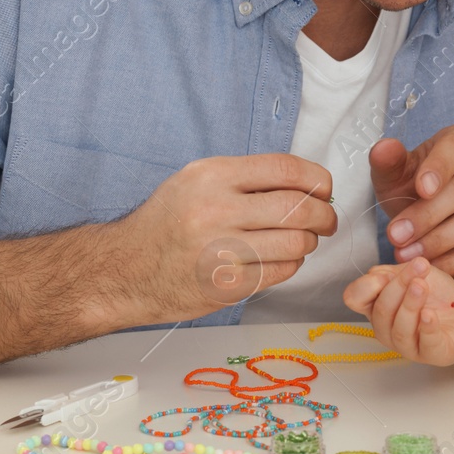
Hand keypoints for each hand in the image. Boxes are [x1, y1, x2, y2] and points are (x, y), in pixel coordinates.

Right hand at [114, 154, 336, 322]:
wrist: (127, 269)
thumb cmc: (167, 223)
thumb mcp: (197, 180)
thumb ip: (245, 177)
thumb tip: (304, 182)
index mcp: (212, 175)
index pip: (285, 169)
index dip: (317, 179)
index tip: (325, 189)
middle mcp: (217, 209)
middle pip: (298, 207)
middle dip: (323, 215)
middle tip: (326, 220)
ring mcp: (221, 250)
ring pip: (297, 242)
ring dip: (308, 242)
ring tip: (298, 240)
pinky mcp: (227, 284)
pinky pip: (282, 271)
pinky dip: (291, 264)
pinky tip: (279, 259)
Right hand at [342, 257, 453, 365]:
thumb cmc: (436, 295)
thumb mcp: (413, 274)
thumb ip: (392, 273)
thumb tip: (376, 275)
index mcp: (376, 307)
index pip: (354, 299)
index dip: (366, 285)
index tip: (387, 273)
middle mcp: (387, 329)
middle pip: (381, 311)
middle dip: (398, 286)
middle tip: (419, 266)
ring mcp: (408, 345)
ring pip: (400, 329)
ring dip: (410, 304)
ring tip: (422, 285)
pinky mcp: (433, 355)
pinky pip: (426, 343)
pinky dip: (427, 327)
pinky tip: (430, 314)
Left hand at [368, 125, 453, 275]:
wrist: (448, 221)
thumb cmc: (421, 190)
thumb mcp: (400, 175)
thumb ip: (389, 162)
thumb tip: (382, 148)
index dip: (438, 168)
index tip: (420, 190)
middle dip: (426, 216)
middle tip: (396, 236)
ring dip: (437, 242)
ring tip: (406, 254)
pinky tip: (431, 265)